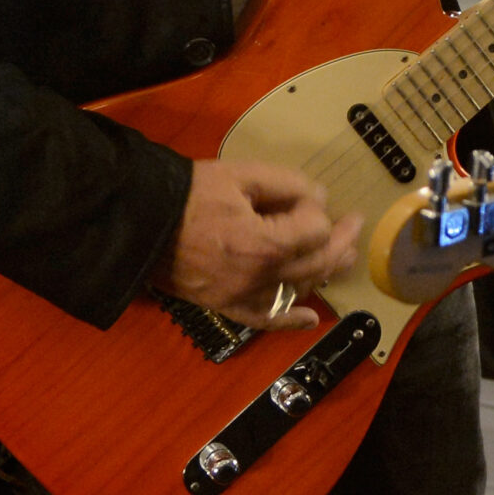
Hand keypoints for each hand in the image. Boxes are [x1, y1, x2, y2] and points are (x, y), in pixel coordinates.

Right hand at [160, 158, 360, 329]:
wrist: (140, 223)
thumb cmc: (190, 194)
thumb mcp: (241, 173)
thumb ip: (286, 183)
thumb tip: (319, 198)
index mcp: (263, 245)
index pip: (315, 230)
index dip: (316, 209)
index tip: (306, 196)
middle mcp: (259, 279)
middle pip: (316, 263)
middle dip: (340, 241)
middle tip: (353, 223)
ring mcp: (243, 298)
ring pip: (298, 290)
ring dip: (324, 273)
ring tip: (343, 257)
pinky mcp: (226, 307)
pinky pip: (265, 320)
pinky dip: (290, 322)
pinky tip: (311, 319)